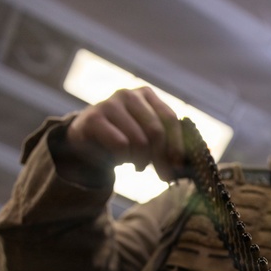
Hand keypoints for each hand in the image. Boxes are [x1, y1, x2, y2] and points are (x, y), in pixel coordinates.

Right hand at [65, 87, 184, 180]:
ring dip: (141, 160)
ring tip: (138, 165)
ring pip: (139, 140)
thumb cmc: (124, 139)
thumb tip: (184, 165)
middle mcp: (129, 94)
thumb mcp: (148, 137)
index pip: (169, 119)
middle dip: (162, 158)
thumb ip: (167, 143)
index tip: (179, 165)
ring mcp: (109, 104)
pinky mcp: (94, 118)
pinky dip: (124, 158)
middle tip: (163, 176)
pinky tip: (122, 160)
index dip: (177, 144)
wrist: (86, 140)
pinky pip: (120, 144)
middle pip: (156, 131)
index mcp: (147, 94)